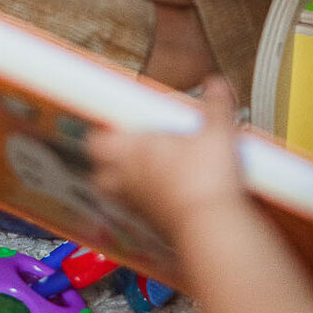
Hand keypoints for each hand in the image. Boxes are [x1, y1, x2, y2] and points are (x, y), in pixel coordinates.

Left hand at [89, 76, 244, 249]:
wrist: (211, 228)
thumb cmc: (205, 177)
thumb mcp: (217, 133)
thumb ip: (215, 106)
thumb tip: (215, 84)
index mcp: (132, 150)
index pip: (95, 142)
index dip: (100, 133)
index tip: (111, 124)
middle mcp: (128, 178)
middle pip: (98, 173)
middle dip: (106, 162)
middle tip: (127, 148)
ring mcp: (138, 206)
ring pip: (117, 195)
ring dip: (124, 183)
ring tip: (146, 172)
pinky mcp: (153, 227)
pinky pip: (139, 212)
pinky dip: (147, 202)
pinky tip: (169, 194)